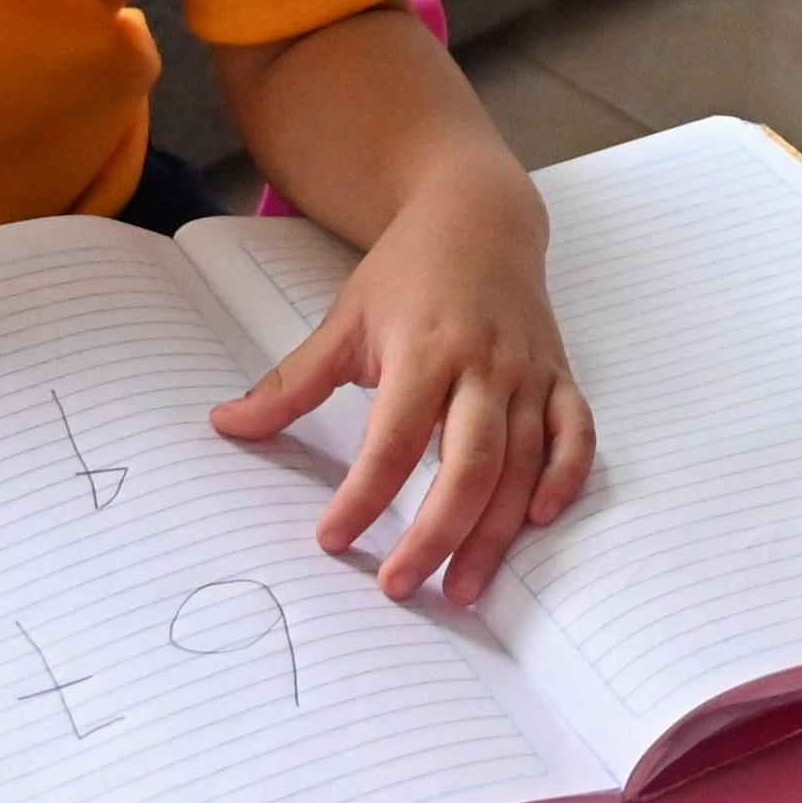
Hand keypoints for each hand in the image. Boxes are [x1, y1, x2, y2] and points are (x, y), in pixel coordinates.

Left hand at [216, 172, 591, 605]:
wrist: (478, 214)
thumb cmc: (408, 271)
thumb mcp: (344, 320)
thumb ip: (291, 382)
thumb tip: (226, 426)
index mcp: (424, 351)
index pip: (392, 442)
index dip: (362, 497)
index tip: (332, 540)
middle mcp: (483, 366)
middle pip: (468, 466)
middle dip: (437, 535)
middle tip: (401, 587)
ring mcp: (528, 373)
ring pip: (521, 466)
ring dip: (495, 533)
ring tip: (464, 588)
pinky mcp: (559, 376)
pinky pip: (574, 434)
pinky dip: (566, 478)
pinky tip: (539, 521)